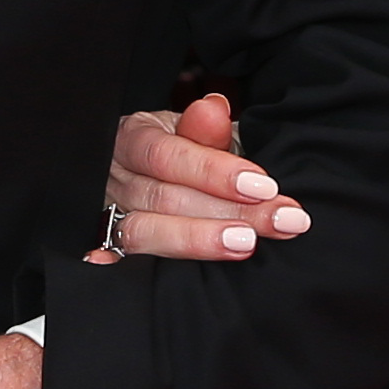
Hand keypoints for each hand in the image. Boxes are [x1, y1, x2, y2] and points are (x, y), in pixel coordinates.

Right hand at [97, 91, 306, 263]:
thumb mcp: (193, 133)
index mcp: (134, 138)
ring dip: (199, 240)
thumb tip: (215, 109)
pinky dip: (122, 267)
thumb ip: (205, 129)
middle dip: (228, 210)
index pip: (167, 156)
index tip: (264, 186)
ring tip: (246, 244)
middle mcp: (116, 177)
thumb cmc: (179, 154)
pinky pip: (116, 258)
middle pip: (163, 198)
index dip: (215, 172)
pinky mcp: (109, 245)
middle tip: (280, 220)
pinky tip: (161, 280)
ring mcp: (108, 214)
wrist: (148, 174)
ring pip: (144, 232)